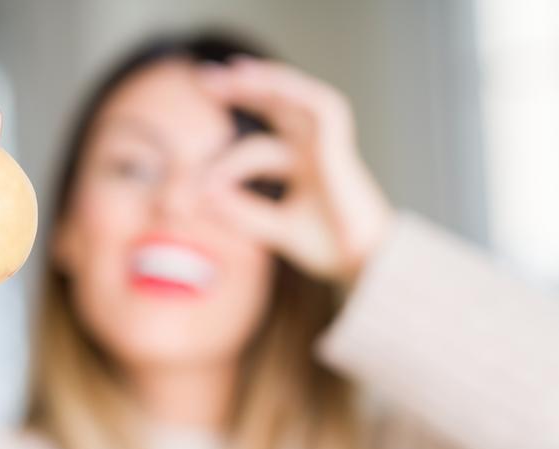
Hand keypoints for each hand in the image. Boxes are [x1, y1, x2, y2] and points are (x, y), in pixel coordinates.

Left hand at [198, 57, 394, 285]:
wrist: (365, 264)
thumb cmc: (329, 249)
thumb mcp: (274, 228)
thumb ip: (240, 211)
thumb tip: (201, 196)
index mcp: (303, 167)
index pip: (254, 150)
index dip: (221, 166)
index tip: (194, 192)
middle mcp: (315, 150)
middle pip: (275, 107)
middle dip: (241, 91)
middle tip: (204, 79)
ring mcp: (328, 145)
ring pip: (294, 98)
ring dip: (263, 82)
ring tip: (229, 75)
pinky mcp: (339, 147)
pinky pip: (319, 106)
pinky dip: (291, 90)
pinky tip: (260, 82)